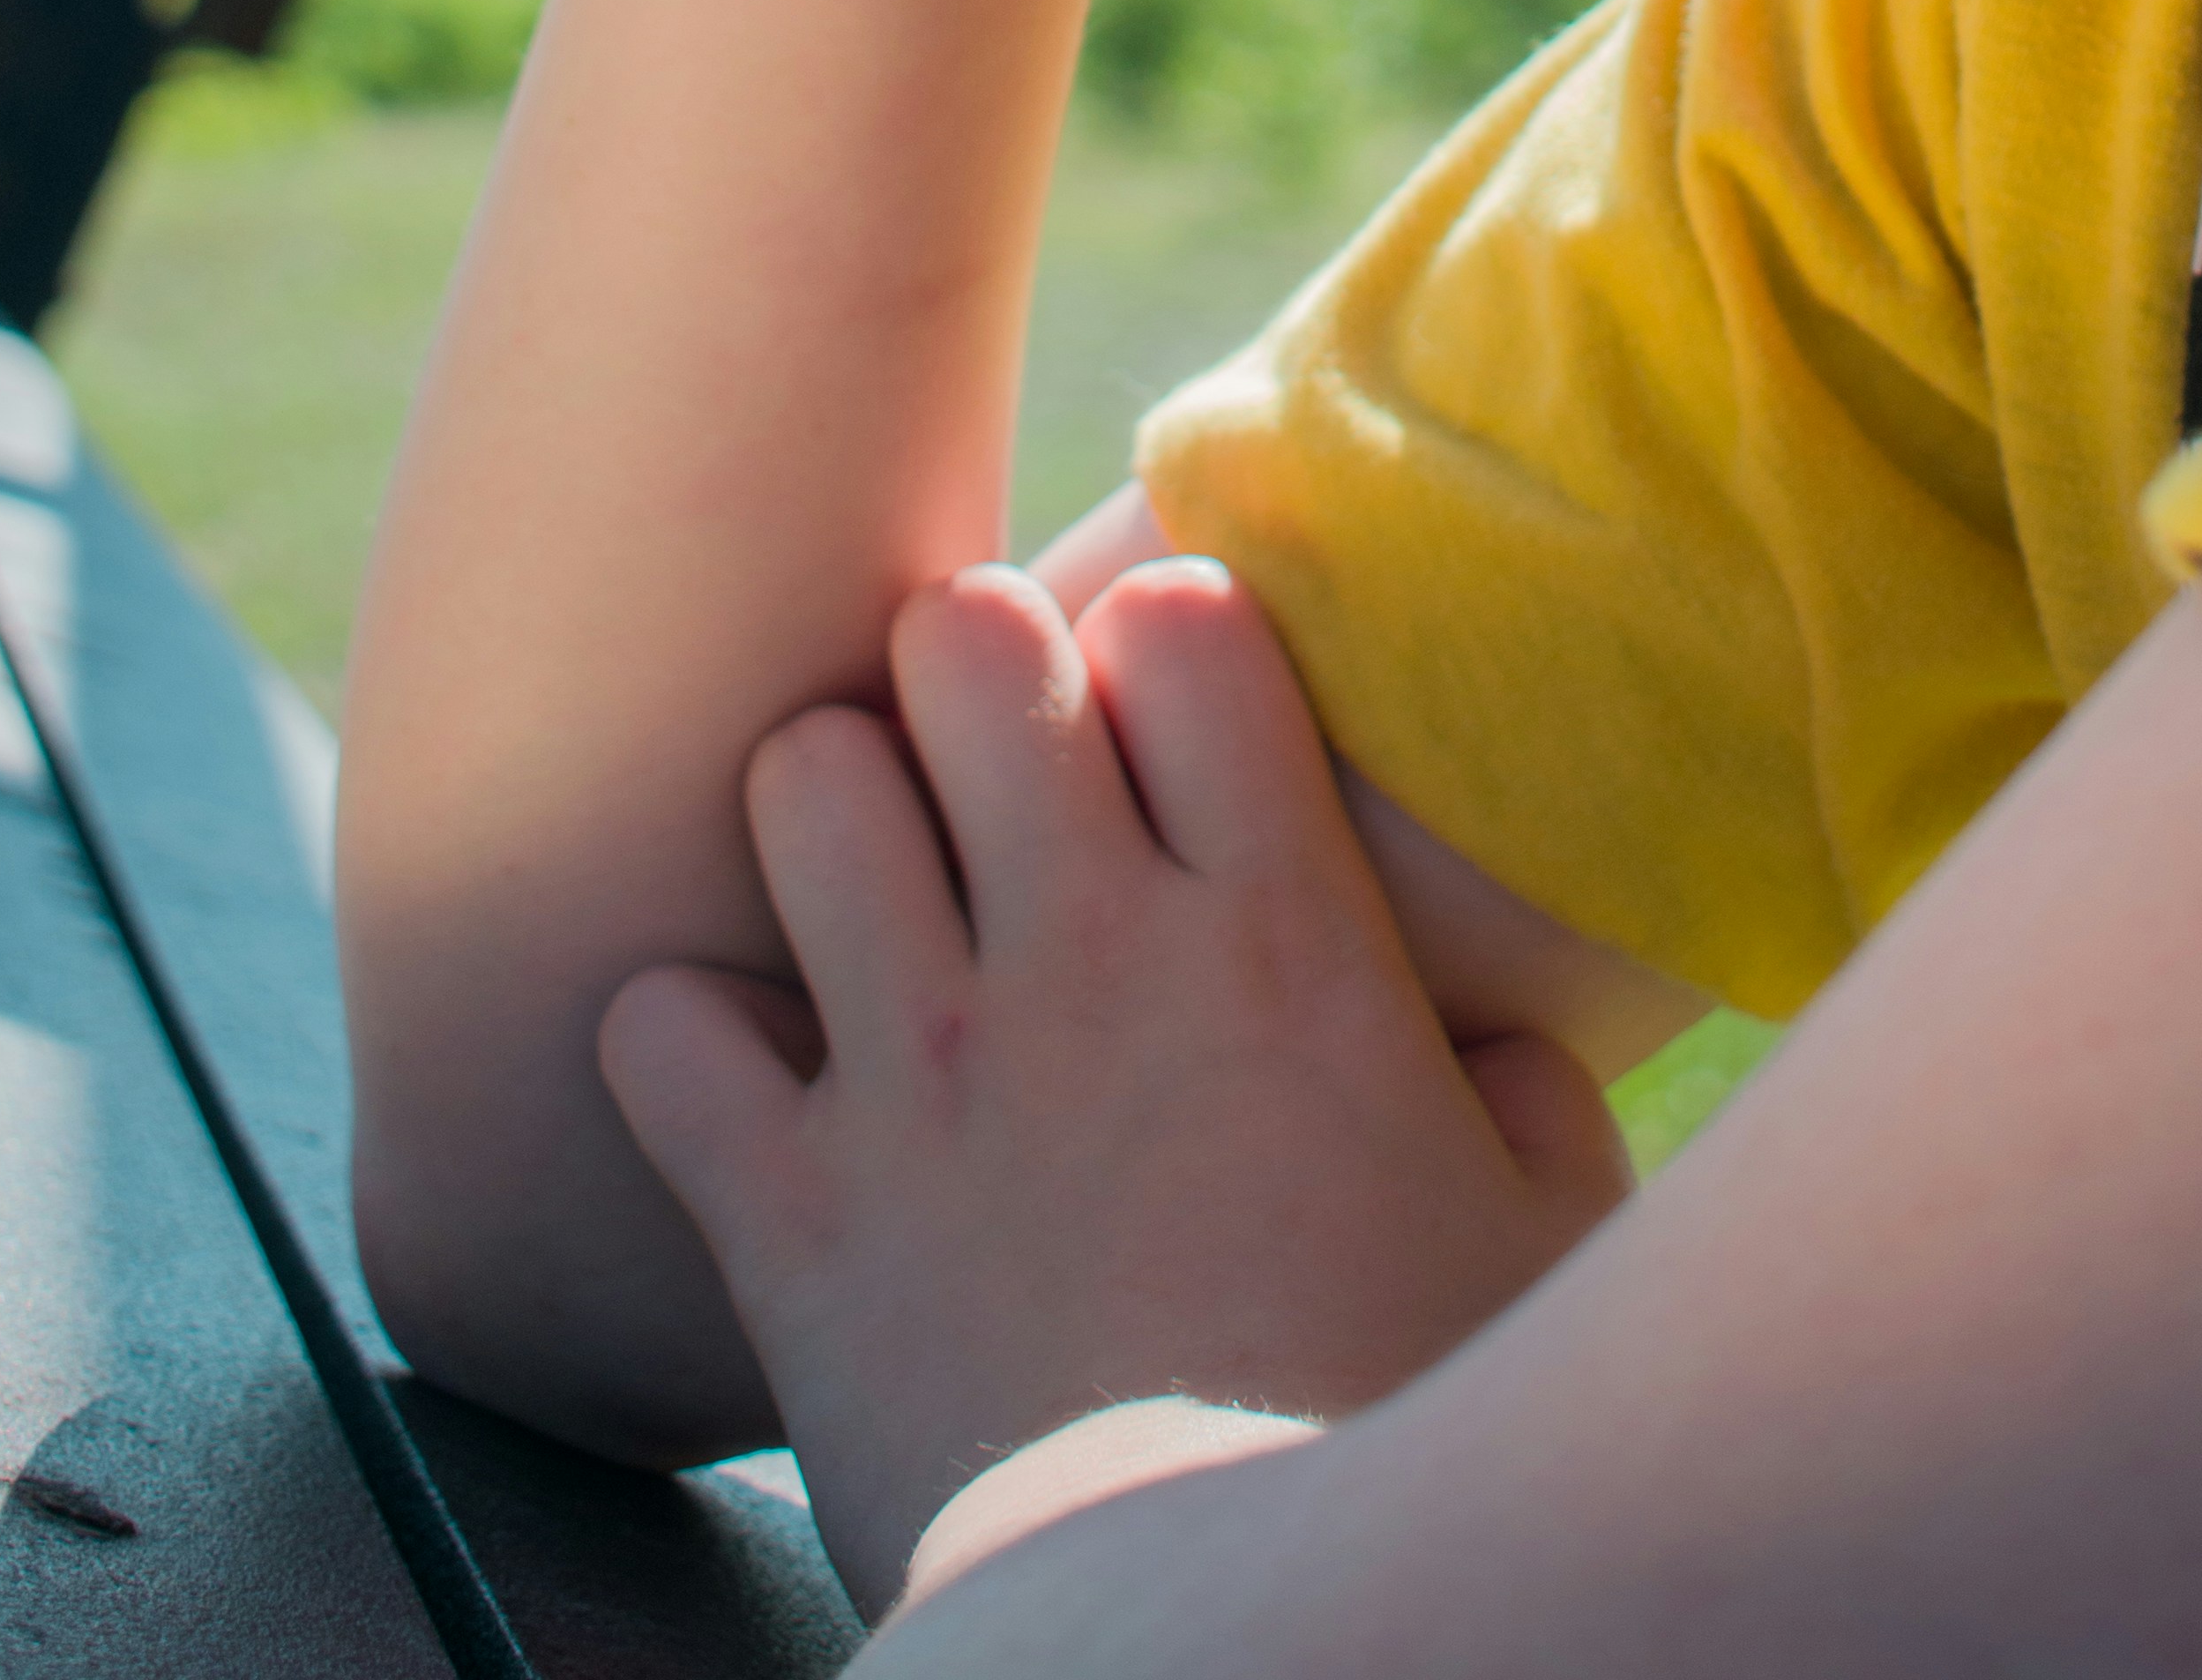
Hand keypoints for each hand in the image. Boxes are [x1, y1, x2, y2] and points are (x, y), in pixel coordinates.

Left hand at [597, 556, 1633, 1611]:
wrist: (1223, 1634)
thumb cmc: (1401, 1427)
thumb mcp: (1543, 1233)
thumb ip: (1521, 1086)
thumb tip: (1497, 1039)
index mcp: (1283, 931)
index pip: (1180, 622)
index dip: (1165, 643)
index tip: (1165, 722)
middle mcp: (1089, 958)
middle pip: (967, 641)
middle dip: (970, 671)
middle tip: (990, 764)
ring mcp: (925, 1075)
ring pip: (801, 779)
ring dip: (829, 814)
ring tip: (866, 890)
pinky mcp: (793, 1217)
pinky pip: (658, 1026)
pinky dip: (685, 1043)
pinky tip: (748, 1085)